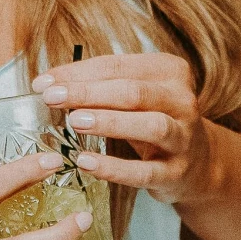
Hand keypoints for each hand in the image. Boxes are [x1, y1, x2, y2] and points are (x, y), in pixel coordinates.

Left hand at [36, 52, 214, 204]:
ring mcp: (183, 138)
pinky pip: (144, 171)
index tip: (43, 83)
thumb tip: (47, 84)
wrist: (198, 163)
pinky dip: (114, 168)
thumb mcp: (133, 97)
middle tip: (52, 98)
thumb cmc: (152, 119)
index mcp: (169, 72)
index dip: (78, 73)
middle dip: (88, 93)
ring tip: (75, 121)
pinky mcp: (177, 172)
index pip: (117, 67)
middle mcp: (182, 101)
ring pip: (150, 125)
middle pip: (133, 92)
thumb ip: (99, 86)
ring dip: (109, 122)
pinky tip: (86, 163)